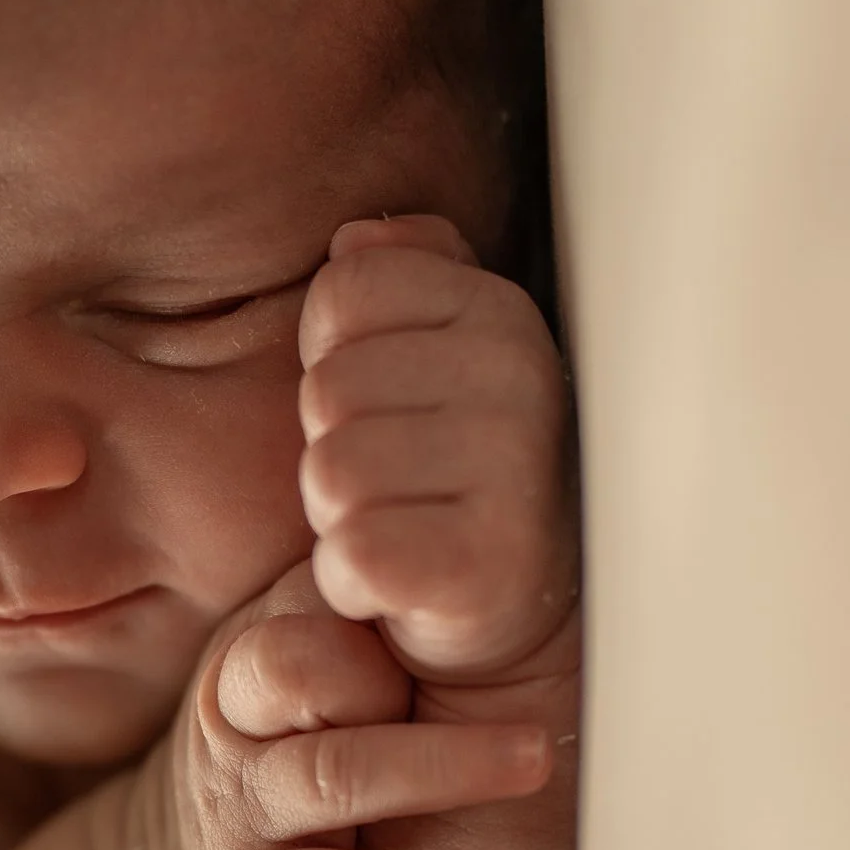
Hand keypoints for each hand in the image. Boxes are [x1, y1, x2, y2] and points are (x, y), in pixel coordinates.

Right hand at [124, 565, 553, 849]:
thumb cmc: (279, 742)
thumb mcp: (293, 656)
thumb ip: (359, 603)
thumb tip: (474, 499)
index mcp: (256, 645)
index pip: (306, 596)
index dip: (375, 594)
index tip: (455, 584)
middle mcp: (242, 720)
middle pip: (300, 667)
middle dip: (385, 665)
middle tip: (486, 642)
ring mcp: (250, 809)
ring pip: (333, 775)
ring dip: (442, 767)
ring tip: (534, 760)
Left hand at [297, 218, 577, 695]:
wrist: (514, 611)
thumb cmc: (450, 477)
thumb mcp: (423, 356)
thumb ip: (396, 279)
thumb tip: (356, 238)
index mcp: (498, 312)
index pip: (345, 288)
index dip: (335, 353)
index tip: (387, 401)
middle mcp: (523, 376)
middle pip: (326, 386)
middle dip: (335, 444)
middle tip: (401, 483)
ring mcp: (515, 469)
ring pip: (333, 472)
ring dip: (343, 517)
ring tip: (408, 526)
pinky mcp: (489, 565)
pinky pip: (353, 553)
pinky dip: (354, 583)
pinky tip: (407, 585)